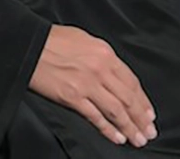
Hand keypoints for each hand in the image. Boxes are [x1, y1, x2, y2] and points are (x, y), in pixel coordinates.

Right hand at [29, 25, 157, 148]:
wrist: (30, 44)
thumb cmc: (53, 40)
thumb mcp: (84, 39)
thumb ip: (101, 56)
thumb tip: (113, 71)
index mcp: (104, 53)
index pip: (131, 81)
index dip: (142, 100)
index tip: (149, 113)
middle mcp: (100, 69)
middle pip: (128, 98)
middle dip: (141, 118)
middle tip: (149, 132)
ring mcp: (87, 84)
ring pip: (116, 111)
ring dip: (130, 128)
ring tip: (138, 139)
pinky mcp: (73, 97)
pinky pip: (96, 117)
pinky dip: (109, 130)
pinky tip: (117, 138)